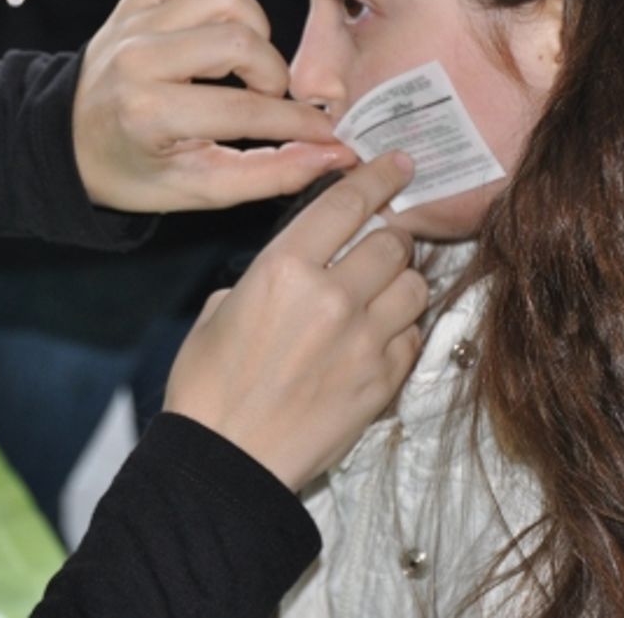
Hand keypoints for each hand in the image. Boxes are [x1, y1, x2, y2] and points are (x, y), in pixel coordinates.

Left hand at [73, 0, 355, 212]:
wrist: (68, 142)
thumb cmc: (131, 169)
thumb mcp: (200, 189)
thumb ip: (270, 173)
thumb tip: (332, 153)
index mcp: (149, 114)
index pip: (246, 109)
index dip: (299, 123)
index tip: (326, 133)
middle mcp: (139, 59)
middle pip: (240, 39)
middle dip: (272, 74)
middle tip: (268, 99)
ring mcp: (134, 23)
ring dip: (248, 30)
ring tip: (241, 65)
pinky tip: (209, 28)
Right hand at [163, 152, 427, 491]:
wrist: (227, 460)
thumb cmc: (208, 386)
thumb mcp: (220, 310)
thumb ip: (267, 276)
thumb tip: (301, 266)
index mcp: (284, 269)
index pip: (348, 204)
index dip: (379, 176)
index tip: (399, 164)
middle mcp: (332, 297)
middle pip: (392, 241)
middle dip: (390, 237)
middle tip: (379, 245)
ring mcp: (364, 341)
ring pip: (415, 286)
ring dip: (401, 282)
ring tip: (381, 293)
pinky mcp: (382, 381)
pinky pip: (414, 335)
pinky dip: (402, 329)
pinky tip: (377, 337)